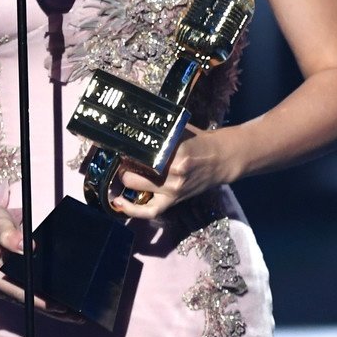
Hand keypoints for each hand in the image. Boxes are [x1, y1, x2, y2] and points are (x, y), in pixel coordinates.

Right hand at [0, 195, 79, 320]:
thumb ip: (10, 236)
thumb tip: (27, 248)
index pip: (20, 293)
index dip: (40, 301)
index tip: (60, 306)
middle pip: (26, 302)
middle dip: (51, 310)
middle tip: (77, 316)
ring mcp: (1, 285)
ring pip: (29, 301)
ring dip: (50, 307)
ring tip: (74, 314)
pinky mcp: (8, 281)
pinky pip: (28, 293)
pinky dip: (44, 298)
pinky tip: (61, 302)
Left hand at [112, 124, 231, 219]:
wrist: (222, 159)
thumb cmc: (199, 141)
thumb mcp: (180, 130)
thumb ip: (159, 132)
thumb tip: (133, 126)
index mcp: (176, 152)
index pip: (143, 152)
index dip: (127, 148)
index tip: (117, 143)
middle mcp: (174, 173)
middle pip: (137, 170)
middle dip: (123, 164)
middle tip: (117, 157)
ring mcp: (173, 190)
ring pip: (139, 189)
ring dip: (123, 182)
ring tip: (115, 175)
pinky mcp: (174, 201)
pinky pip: (151, 211)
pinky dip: (133, 210)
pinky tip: (119, 203)